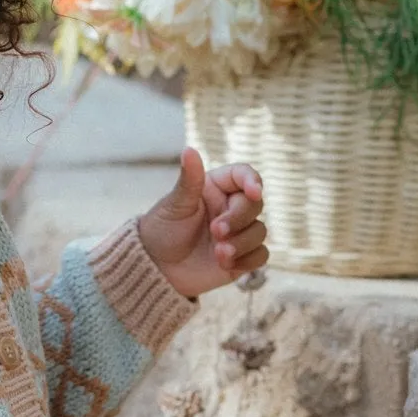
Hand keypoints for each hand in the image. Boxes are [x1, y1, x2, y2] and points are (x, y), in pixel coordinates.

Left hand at [135, 149, 267, 297]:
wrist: (157, 267)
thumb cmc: (162, 230)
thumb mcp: (174, 205)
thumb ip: (189, 180)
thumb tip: (189, 149)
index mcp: (216, 187)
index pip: (243, 175)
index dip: (253, 181)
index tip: (254, 192)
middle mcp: (230, 207)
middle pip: (255, 204)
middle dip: (238, 219)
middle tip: (216, 231)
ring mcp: (238, 232)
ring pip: (259, 231)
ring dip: (242, 243)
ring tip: (218, 254)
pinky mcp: (242, 256)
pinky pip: (260, 255)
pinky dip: (248, 261)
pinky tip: (226, 265)